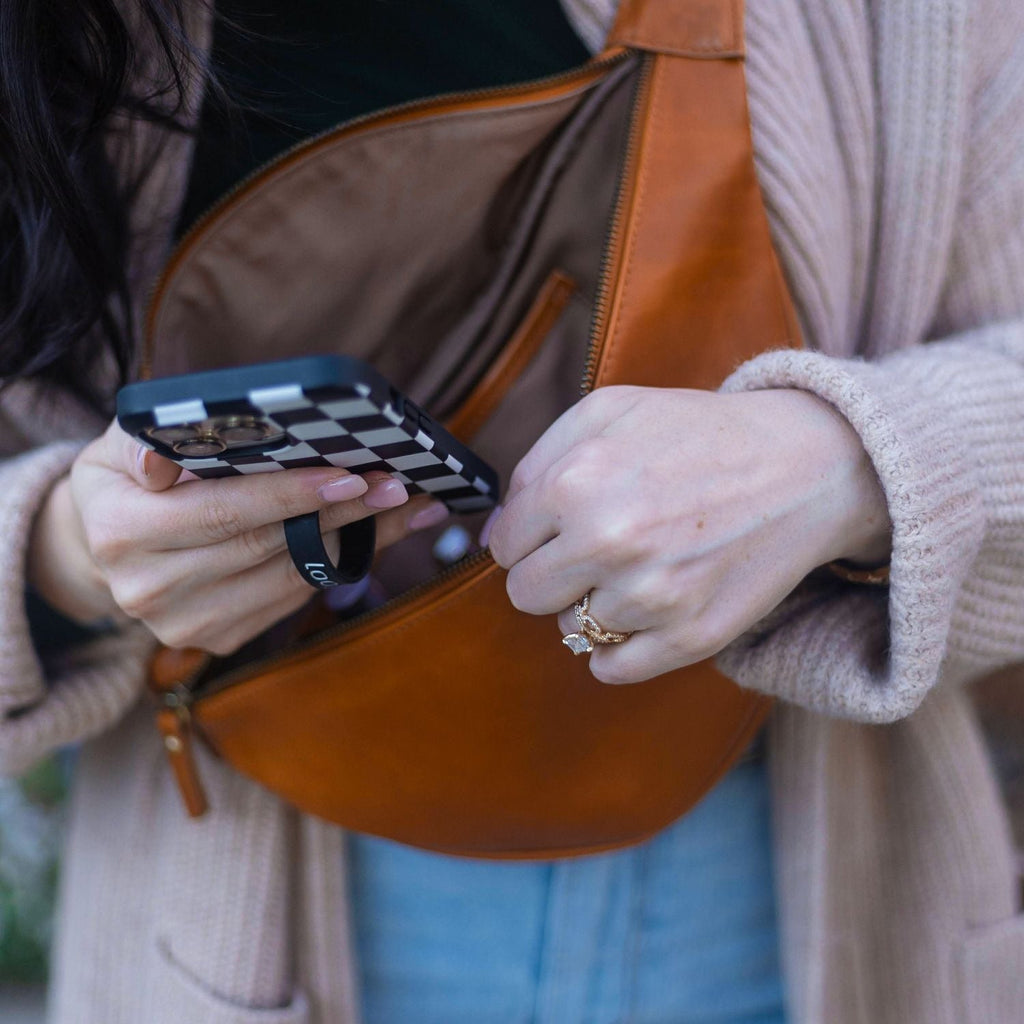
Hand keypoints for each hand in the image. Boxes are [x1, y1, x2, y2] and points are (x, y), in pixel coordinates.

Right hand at [27, 420, 448, 653]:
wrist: (107, 543)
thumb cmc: (128, 480)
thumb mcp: (119, 445)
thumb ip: (150, 440)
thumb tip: (163, 460)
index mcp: (122, 532)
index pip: (221, 512)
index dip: (289, 495)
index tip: (349, 477)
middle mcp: (148, 589)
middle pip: (266, 546)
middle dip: (338, 513)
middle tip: (394, 485)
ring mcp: (185, 624)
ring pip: (289, 576)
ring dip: (353, 539)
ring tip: (401, 505)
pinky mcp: (218, 638)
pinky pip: (291, 597)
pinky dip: (336, 564)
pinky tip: (372, 535)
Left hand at [486, 386, 889, 683]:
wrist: (802, 466)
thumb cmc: (696, 434)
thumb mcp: (606, 411)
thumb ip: (535, 465)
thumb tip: (495, 532)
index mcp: (576, 484)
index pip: (505, 547)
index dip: (531, 535)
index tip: (564, 524)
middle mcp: (609, 544)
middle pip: (526, 595)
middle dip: (552, 571)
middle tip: (597, 546)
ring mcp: (652, 597)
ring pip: (570, 630)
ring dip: (593, 602)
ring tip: (641, 563)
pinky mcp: (690, 637)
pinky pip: (611, 669)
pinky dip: (617, 647)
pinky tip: (645, 607)